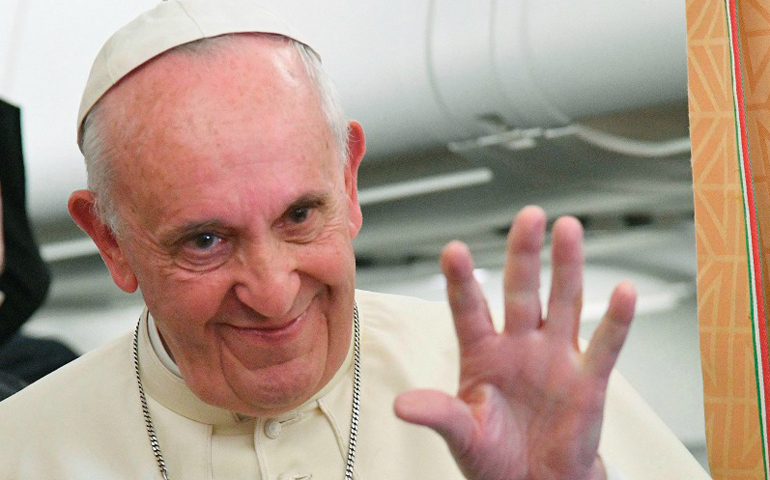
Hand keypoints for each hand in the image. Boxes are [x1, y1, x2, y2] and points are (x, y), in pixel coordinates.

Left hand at [394, 206, 635, 479]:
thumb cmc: (494, 457)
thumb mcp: (462, 434)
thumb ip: (439, 414)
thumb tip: (402, 404)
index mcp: (482, 354)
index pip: (469, 309)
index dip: (461, 281)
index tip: (452, 250)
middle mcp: (519, 346)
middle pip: (521, 291)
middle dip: (523, 254)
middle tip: (528, 217)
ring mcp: (555, 358)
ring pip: (563, 302)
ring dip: (567, 267)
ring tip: (569, 230)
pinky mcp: (587, 381)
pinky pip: (604, 345)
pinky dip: (616, 320)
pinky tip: (624, 291)